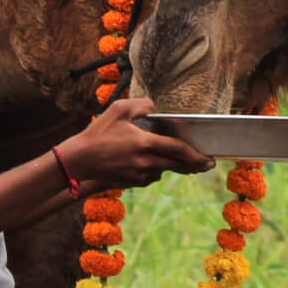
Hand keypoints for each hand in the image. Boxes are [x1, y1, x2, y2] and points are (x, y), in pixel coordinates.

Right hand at [62, 98, 213, 190]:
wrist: (79, 160)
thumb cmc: (98, 133)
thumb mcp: (119, 109)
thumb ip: (142, 105)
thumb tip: (156, 107)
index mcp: (145, 143)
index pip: (177, 149)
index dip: (195, 155)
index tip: (208, 159)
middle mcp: (145, 161)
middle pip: (176, 164)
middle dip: (193, 165)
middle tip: (205, 164)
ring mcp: (138, 174)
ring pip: (163, 170)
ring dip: (169, 164)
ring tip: (173, 158)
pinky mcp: (132, 183)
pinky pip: (150, 176)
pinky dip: (154, 169)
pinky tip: (147, 161)